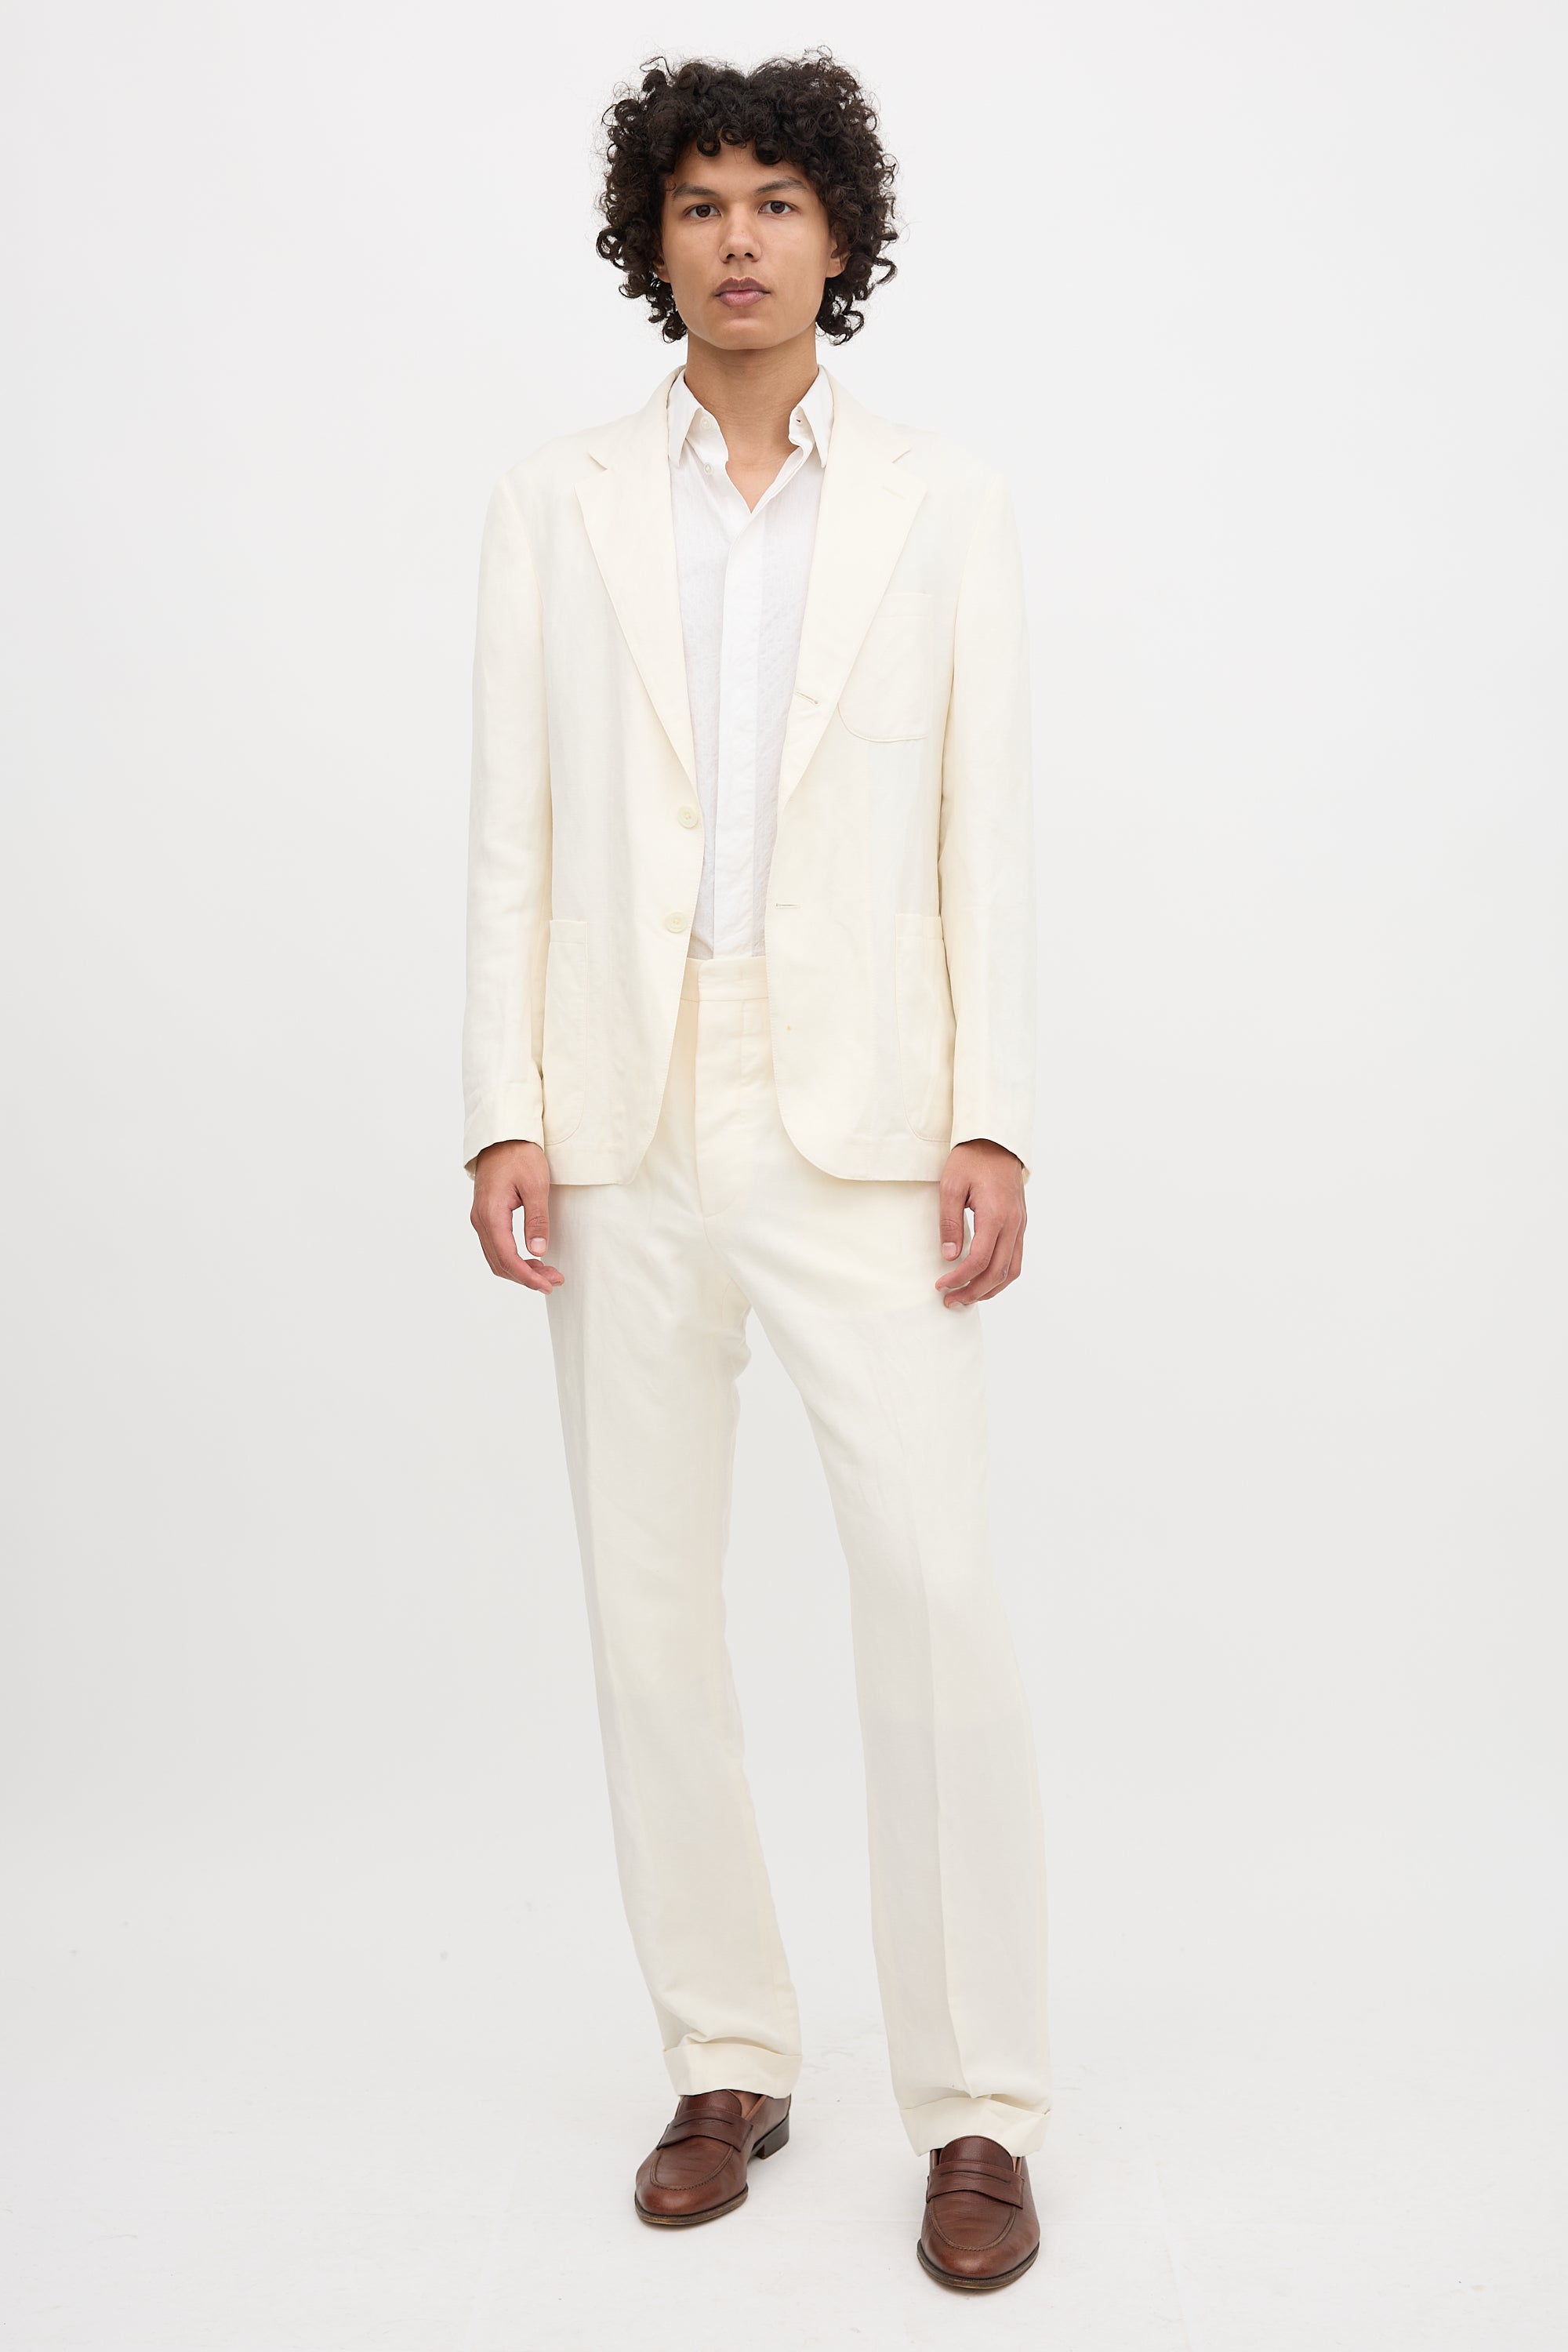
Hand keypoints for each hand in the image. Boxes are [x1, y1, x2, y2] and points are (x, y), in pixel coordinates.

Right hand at [471, 1140, 562, 1293]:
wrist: (503, 1136)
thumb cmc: (520, 1155)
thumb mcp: (536, 1186)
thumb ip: (537, 1220)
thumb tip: (538, 1251)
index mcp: (491, 1214)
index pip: (507, 1257)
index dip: (527, 1276)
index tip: (548, 1284)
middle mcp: (480, 1220)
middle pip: (500, 1262)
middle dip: (527, 1277)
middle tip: (554, 1280)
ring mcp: (480, 1219)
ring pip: (496, 1258)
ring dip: (520, 1270)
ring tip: (547, 1273)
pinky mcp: (485, 1216)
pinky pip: (495, 1247)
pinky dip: (512, 1259)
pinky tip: (531, 1259)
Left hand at [935, 1140, 1025, 1307]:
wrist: (997, 1141)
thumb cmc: (972, 1159)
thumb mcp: (951, 1186)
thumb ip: (950, 1223)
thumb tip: (949, 1256)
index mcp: (995, 1214)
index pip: (980, 1259)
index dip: (959, 1278)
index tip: (940, 1285)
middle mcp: (1013, 1223)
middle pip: (998, 1272)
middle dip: (973, 1291)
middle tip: (950, 1301)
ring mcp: (1020, 1225)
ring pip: (1012, 1270)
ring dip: (990, 1289)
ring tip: (966, 1298)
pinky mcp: (1020, 1224)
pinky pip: (1016, 1259)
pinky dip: (1001, 1276)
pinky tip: (984, 1281)